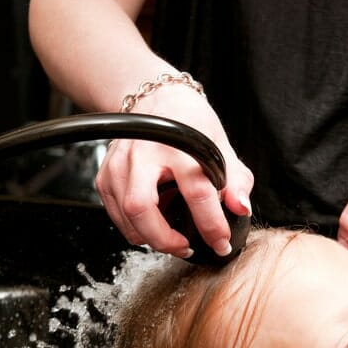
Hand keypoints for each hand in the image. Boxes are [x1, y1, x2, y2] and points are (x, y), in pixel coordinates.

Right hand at [96, 83, 252, 257]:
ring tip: (172, 240)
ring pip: (126, 215)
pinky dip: (133, 228)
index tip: (221, 243)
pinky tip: (152, 226)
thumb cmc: (191, 123)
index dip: (211, 225)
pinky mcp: (106, 173)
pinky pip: (115, 213)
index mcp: (179, 144)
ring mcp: (120, 162)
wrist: (157, 99)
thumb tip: (241, 208)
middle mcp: (144, 152)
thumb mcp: (221, 146)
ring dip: (150, 238)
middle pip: (142, 208)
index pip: (196, 192)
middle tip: (186, 248)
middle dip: (164, 239)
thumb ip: (236, 181)